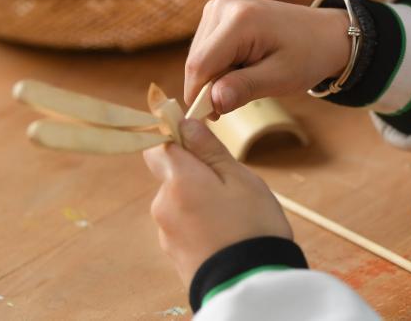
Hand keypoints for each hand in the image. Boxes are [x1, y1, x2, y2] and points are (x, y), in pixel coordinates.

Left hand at [144, 118, 291, 286]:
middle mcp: (163, 206)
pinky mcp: (175, 256)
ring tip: (234, 218)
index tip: (202, 144)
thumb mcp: (240, 178)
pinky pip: (185, 228)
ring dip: (200, 202)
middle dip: (197, 175)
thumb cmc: (251, 225)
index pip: (159, 148)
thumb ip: (209, 150)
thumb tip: (186, 124)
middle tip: (232, 187)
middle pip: (173, 176)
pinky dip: (201, 226)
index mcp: (178, 181)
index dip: (178, 141)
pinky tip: (227, 236)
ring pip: (181, 203)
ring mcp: (166, 234)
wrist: (251, 285)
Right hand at [184, 0, 350, 113]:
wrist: (324, 34)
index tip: (214, 118)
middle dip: (211, 86)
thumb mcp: (281, 78)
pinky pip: (206, 48)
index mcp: (239, 19)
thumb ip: (244, 88)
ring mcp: (219, 5)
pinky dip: (219, 65)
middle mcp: (223, 5)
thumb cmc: (308, 55)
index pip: (200, 65)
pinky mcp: (218, 12)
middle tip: (241, 98)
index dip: (199, 96)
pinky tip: (243, 67)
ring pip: (198, 56)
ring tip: (249, 78)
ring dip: (216, 76)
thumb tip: (212, 103)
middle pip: (196, 61)